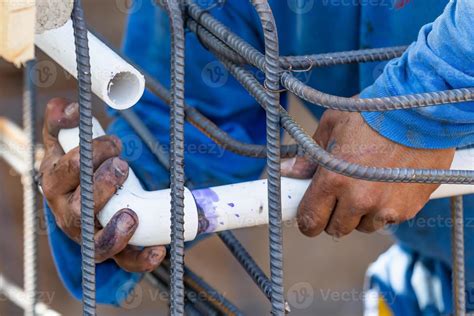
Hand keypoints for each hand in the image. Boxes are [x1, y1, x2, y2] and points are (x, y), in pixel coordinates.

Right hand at [39, 98, 164, 271]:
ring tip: (131, 215)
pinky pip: (125, 261)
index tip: (115, 141)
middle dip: (102, 185)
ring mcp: (89, 235)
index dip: (86, 156)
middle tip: (123, 164)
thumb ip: (62, 124)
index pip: (62, 172)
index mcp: (56, 183)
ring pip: (96, 242)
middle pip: (79, 207)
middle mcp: (68, 214)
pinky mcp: (111, 250)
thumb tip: (66, 106)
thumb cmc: (79, 169)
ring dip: (115, 229)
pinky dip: (142, 259)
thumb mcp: (66, 144)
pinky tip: (159, 251)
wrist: (88, 199)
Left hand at [281, 109, 454, 237]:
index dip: (306, 221)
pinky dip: (382, 210)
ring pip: (361, 227)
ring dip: (359, 215)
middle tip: (338, 196)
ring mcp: (385, 207)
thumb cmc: (372, 113)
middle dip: (332, 216)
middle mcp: (358, 198)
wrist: (422, 112)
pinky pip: (386, 221)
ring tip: (366, 186)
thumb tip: (288, 173)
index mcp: (334, 178)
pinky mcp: (407, 210)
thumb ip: (308, 156)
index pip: (310, 220)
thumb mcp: (332, 126)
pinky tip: (386, 186)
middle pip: (334, 229)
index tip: (308, 217)